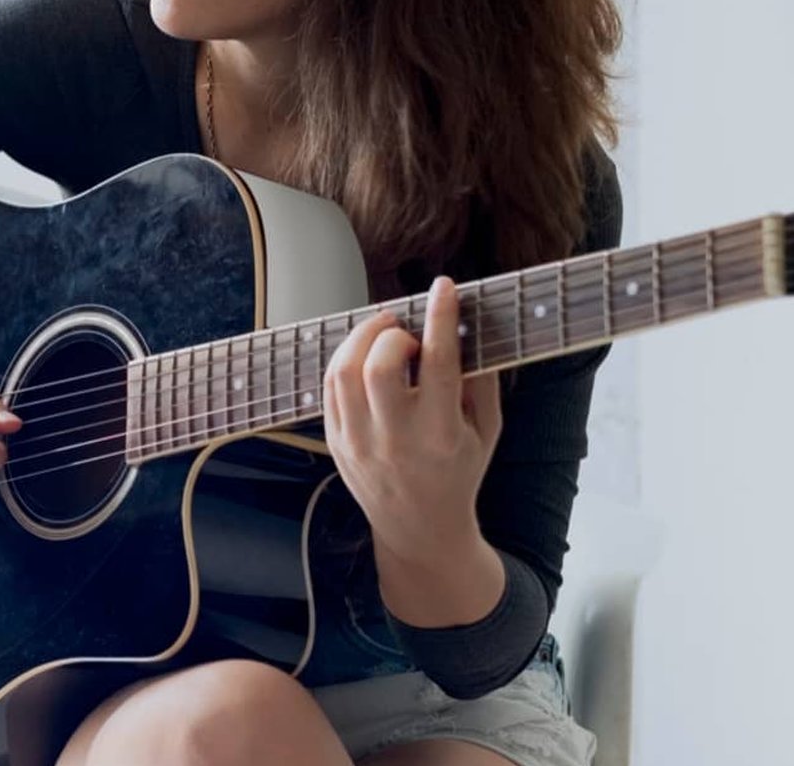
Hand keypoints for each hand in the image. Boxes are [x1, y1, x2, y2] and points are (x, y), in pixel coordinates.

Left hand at [323, 277, 503, 559]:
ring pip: (343, 372)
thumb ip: (481, 380)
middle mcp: (395, 438)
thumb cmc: (459, 472)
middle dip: (393, 333)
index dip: (441, 318)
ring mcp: (358, 441)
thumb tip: (469, 327)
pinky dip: (344, 359)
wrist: (419, 527)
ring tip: (385, 335)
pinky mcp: (335, 441)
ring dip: (362, 338)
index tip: (444, 287)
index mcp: (441, 434)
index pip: (439, 363)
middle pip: (380, 365)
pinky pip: (329, 387)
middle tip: (407, 331)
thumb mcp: (486, 430)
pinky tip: (364, 355)